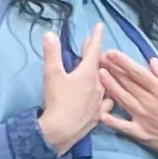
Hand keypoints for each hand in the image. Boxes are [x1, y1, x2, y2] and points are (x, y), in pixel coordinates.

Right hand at [38, 25, 111, 156]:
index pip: (94, 51)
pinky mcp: (98, 116)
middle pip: (100, 66)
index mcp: (88, 73)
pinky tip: (105, 98)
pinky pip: (107, 104)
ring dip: (102, 75)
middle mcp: (98, 86)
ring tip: (98, 71)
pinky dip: (106, 97)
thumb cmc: (57, 101)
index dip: (96, 37)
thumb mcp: (52, 74)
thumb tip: (50, 34)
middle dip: (95, 55)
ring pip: (106, 84)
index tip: (100, 26)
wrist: (61, 131)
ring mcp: (100, 102)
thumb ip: (51, 52)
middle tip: (90, 47)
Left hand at [99, 52, 157, 158]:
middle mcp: (149, 103)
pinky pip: (123, 127)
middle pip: (127, 83)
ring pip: (123, 99)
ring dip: (109, 86)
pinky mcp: (141, 134)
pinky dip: (111, 121)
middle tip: (99, 59)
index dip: (123, 61)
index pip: (138, 72)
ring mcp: (143, 119)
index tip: (111, 52)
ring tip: (98, 75)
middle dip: (112, 69)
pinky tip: (100, 114)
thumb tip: (152, 62)